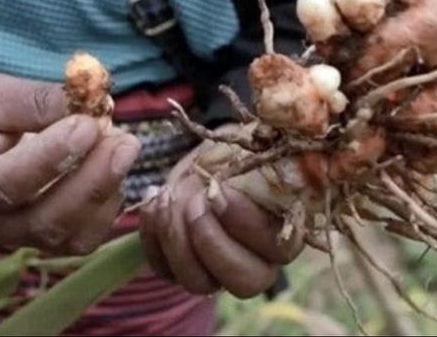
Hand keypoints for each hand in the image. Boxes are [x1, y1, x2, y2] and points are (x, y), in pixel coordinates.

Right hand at [0, 74, 139, 253]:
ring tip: (123, 147)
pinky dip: (107, 207)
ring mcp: (12, 239)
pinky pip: (82, 240)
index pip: (3, 184)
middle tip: (122, 140)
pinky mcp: (40, 243)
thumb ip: (34, 100)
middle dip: (90, 181)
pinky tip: (112, 169)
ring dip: (104, 192)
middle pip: (42, 220)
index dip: (50, 158)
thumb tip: (92, 103)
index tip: (87, 125)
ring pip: (67, 236)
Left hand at [138, 131, 303, 297]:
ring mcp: (217, 272)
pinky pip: (163, 268)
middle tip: (193, 202)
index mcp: (284, 234)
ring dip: (176, 237)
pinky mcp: (182, 269)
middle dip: (210, 240)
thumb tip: (249, 175)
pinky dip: (152, 235)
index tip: (217, 189)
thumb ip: (255, 168)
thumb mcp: (248, 154)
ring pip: (198, 282)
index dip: (244, 223)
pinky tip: (153, 198)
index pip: (276, 250)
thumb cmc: (238, 154)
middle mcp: (257, 264)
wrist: (211, 158)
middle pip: (243, 282)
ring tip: (167, 195)